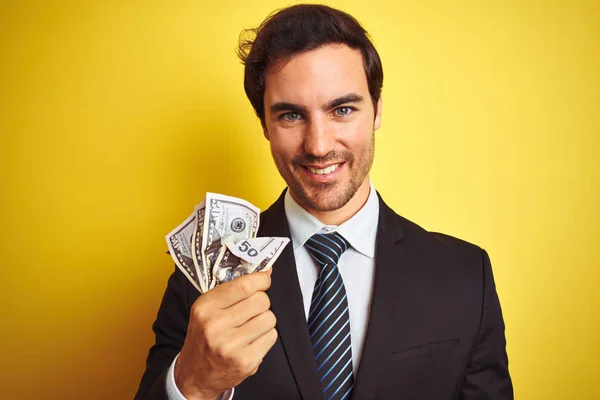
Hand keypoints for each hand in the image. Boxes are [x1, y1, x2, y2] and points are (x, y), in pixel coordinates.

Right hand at [174, 269, 276, 399]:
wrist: (195, 375)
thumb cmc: (204, 337)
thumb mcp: (207, 309)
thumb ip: (233, 290)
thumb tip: (266, 272)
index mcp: (205, 307)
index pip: (243, 286)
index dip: (261, 280)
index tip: (265, 279)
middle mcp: (215, 326)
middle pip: (261, 301)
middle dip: (261, 303)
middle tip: (251, 311)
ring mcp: (231, 346)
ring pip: (270, 318)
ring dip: (264, 321)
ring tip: (250, 328)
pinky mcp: (245, 362)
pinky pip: (271, 337)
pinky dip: (266, 337)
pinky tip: (251, 341)